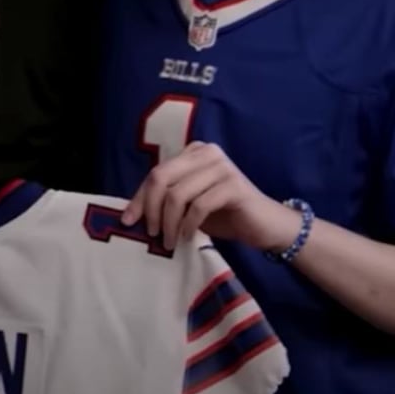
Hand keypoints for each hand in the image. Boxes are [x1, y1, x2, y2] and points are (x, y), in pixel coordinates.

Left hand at [120, 141, 301, 250]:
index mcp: (193, 152)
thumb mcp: (189, 206)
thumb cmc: (225, 215)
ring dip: (169, 222)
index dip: (140, 198)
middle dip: (150, 208)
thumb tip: (130, 214)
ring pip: (178, 194)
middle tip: (151, 233)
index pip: (156, 172)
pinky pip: (199, 206)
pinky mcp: (234, 185)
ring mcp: (221, 166)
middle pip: (162, 177)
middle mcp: (206, 152)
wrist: (266, 226)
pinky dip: (189, 225)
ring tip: (169, 241)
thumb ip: (166, 200)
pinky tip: (188, 237)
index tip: (128, 221)